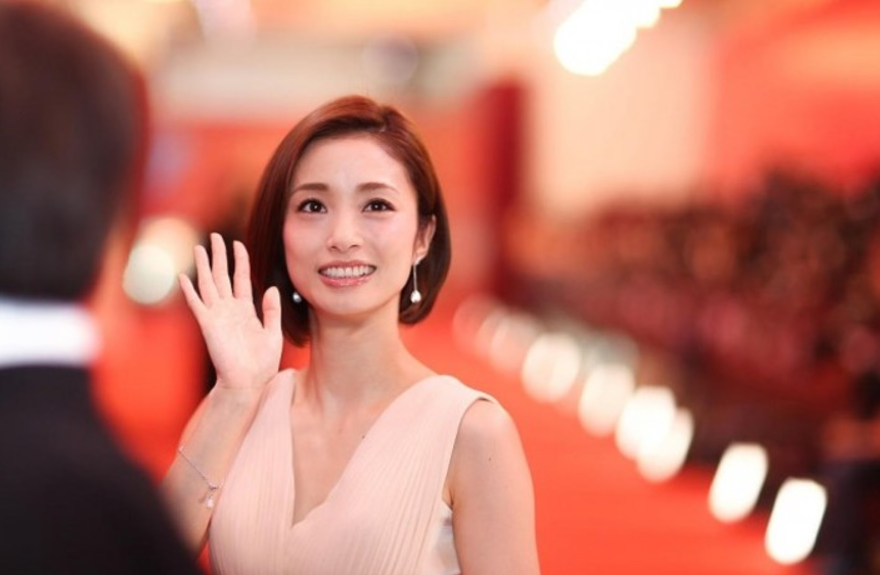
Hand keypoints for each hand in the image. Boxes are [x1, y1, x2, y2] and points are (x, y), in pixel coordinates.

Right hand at [179, 233, 282, 390]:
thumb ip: (272, 310)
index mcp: (246, 310)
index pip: (241, 279)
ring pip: (208, 285)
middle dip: (219, 256)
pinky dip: (190, 290)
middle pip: (222, 276)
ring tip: (199, 247)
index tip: (239, 244)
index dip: (240, 261)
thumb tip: (271, 288)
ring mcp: (218, 316)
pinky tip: (184, 276)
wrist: (250, 382)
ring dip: (204, 266)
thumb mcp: (274, 333)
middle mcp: (230, 310)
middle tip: (215, 236)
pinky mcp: (208, 326)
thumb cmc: (262, 363)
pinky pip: (197, 304)